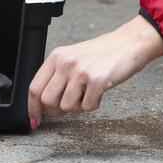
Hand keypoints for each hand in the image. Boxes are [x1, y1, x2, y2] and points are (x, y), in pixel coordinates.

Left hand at [27, 16, 162, 123]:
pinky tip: (99, 92)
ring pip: (66, 107)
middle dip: (56, 110)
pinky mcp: (97, 81)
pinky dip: (94, 105)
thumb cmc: (102, 53)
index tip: (35, 119)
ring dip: (77, 107)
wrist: (129, 43)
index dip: (33, 108)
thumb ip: (57, 76)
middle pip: (47, 101)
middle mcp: (66, 63)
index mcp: (57, 57)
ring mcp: (81, 71)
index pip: (34, 88)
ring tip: (87, 94)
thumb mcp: (73, 58)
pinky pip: (87, 107)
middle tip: (69, 106)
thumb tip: (43, 104)